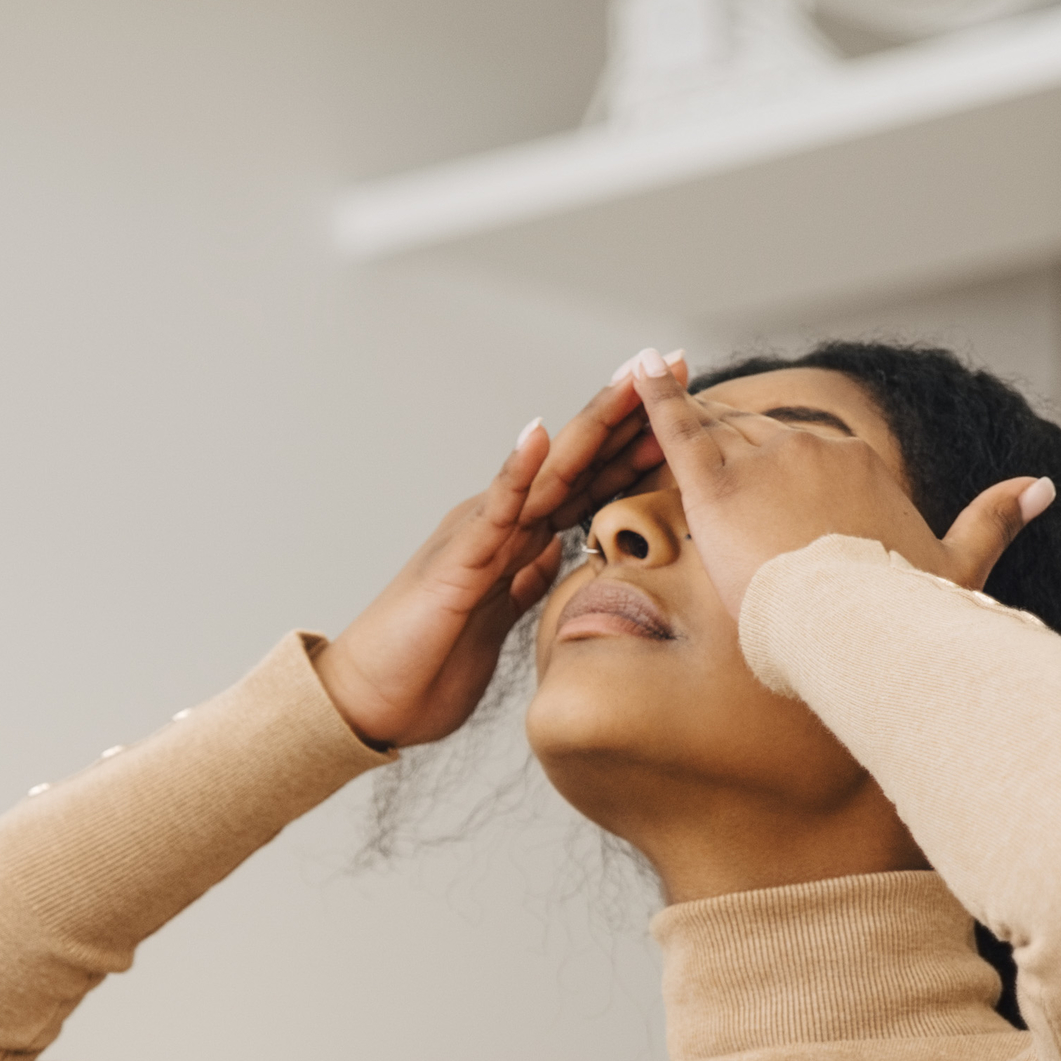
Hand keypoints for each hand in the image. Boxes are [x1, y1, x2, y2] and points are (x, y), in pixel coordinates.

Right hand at [313, 352, 673, 748]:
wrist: (373, 698)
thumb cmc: (429, 662)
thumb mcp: (499, 618)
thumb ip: (526, 580)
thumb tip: (557, 556)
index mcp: (519, 538)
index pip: (589, 480)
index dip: (637, 443)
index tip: (688, 407)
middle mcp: (502, 523)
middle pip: (578, 458)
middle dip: (629, 411)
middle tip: (676, 361)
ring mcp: (480, 534)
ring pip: (548, 469)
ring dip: (591, 423)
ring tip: (630, 379)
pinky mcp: (458, 560)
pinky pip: (493, 510)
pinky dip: (517, 471)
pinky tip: (540, 434)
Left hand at [626, 352, 1053, 616]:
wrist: (861, 632)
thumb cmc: (907, 611)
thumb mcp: (958, 566)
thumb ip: (995, 520)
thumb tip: (1044, 485)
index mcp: (859, 464)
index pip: (808, 458)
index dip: (784, 482)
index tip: (773, 512)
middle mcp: (813, 449)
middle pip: (761, 446)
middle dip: (737, 470)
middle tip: (708, 498)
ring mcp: (765, 463)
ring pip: (720, 441)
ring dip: (691, 442)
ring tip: (669, 455)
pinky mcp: (717, 487)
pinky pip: (678, 431)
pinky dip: (655, 399)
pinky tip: (636, 370)